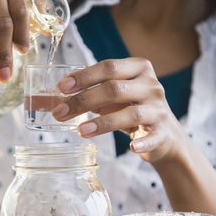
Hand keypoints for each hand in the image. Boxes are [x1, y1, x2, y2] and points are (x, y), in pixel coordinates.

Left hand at [52, 58, 185, 164]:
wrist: (163, 135)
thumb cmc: (131, 109)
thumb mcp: (113, 96)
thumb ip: (89, 92)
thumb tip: (52, 96)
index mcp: (138, 68)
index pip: (108, 67)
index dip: (84, 76)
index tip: (61, 87)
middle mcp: (151, 85)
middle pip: (115, 89)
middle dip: (83, 100)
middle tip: (60, 113)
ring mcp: (159, 109)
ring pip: (130, 113)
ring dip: (102, 123)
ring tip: (80, 131)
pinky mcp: (163, 132)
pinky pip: (152, 137)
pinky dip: (141, 142)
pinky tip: (130, 147)